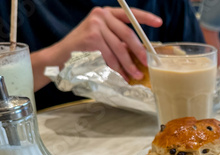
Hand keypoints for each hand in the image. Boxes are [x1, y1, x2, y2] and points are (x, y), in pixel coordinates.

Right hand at [34, 6, 161, 88]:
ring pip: (119, 48)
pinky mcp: (91, 37)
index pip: (128, 13)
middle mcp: (100, 15)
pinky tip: (122, 75)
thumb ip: (118, 41)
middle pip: (127, 34)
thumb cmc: (83, 50)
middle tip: (147, 63)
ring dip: (129, 65)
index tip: (159, 23)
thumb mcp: (103, 40)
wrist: (60, 57)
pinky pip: (110, 56)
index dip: (145, 18)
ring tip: (136, 75)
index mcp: (106, 13)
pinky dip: (117, 68)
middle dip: (139, 51)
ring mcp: (95, 25)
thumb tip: (140, 55)